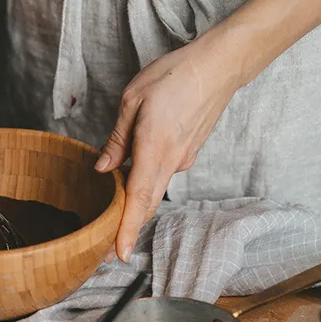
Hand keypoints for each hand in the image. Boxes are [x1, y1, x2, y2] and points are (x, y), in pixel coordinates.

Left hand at [96, 38, 241, 262]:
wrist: (218, 67)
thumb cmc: (173, 76)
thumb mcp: (132, 100)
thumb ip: (117, 139)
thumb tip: (102, 169)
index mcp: (154, 146)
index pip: (138, 196)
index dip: (128, 227)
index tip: (120, 254)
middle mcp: (172, 160)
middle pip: (147, 203)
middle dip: (127, 229)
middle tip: (104, 251)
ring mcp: (183, 159)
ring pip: (154, 191)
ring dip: (135, 208)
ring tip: (113, 221)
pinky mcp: (188, 154)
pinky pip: (162, 175)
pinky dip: (146, 184)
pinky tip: (131, 178)